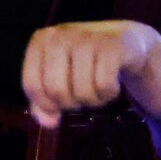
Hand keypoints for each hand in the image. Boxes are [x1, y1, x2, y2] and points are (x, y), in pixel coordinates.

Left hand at [22, 20, 160, 126]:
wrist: (128, 42)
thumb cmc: (88, 62)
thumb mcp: (61, 79)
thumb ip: (45, 103)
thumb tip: (49, 123)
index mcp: (42, 40)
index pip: (32, 84)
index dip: (45, 105)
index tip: (58, 107)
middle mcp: (62, 35)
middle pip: (56, 90)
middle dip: (70, 104)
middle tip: (81, 98)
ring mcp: (88, 38)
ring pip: (82, 91)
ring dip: (92, 101)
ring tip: (98, 91)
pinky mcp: (113, 46)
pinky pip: (104, 85)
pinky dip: (109, 94)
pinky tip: (112, 86)